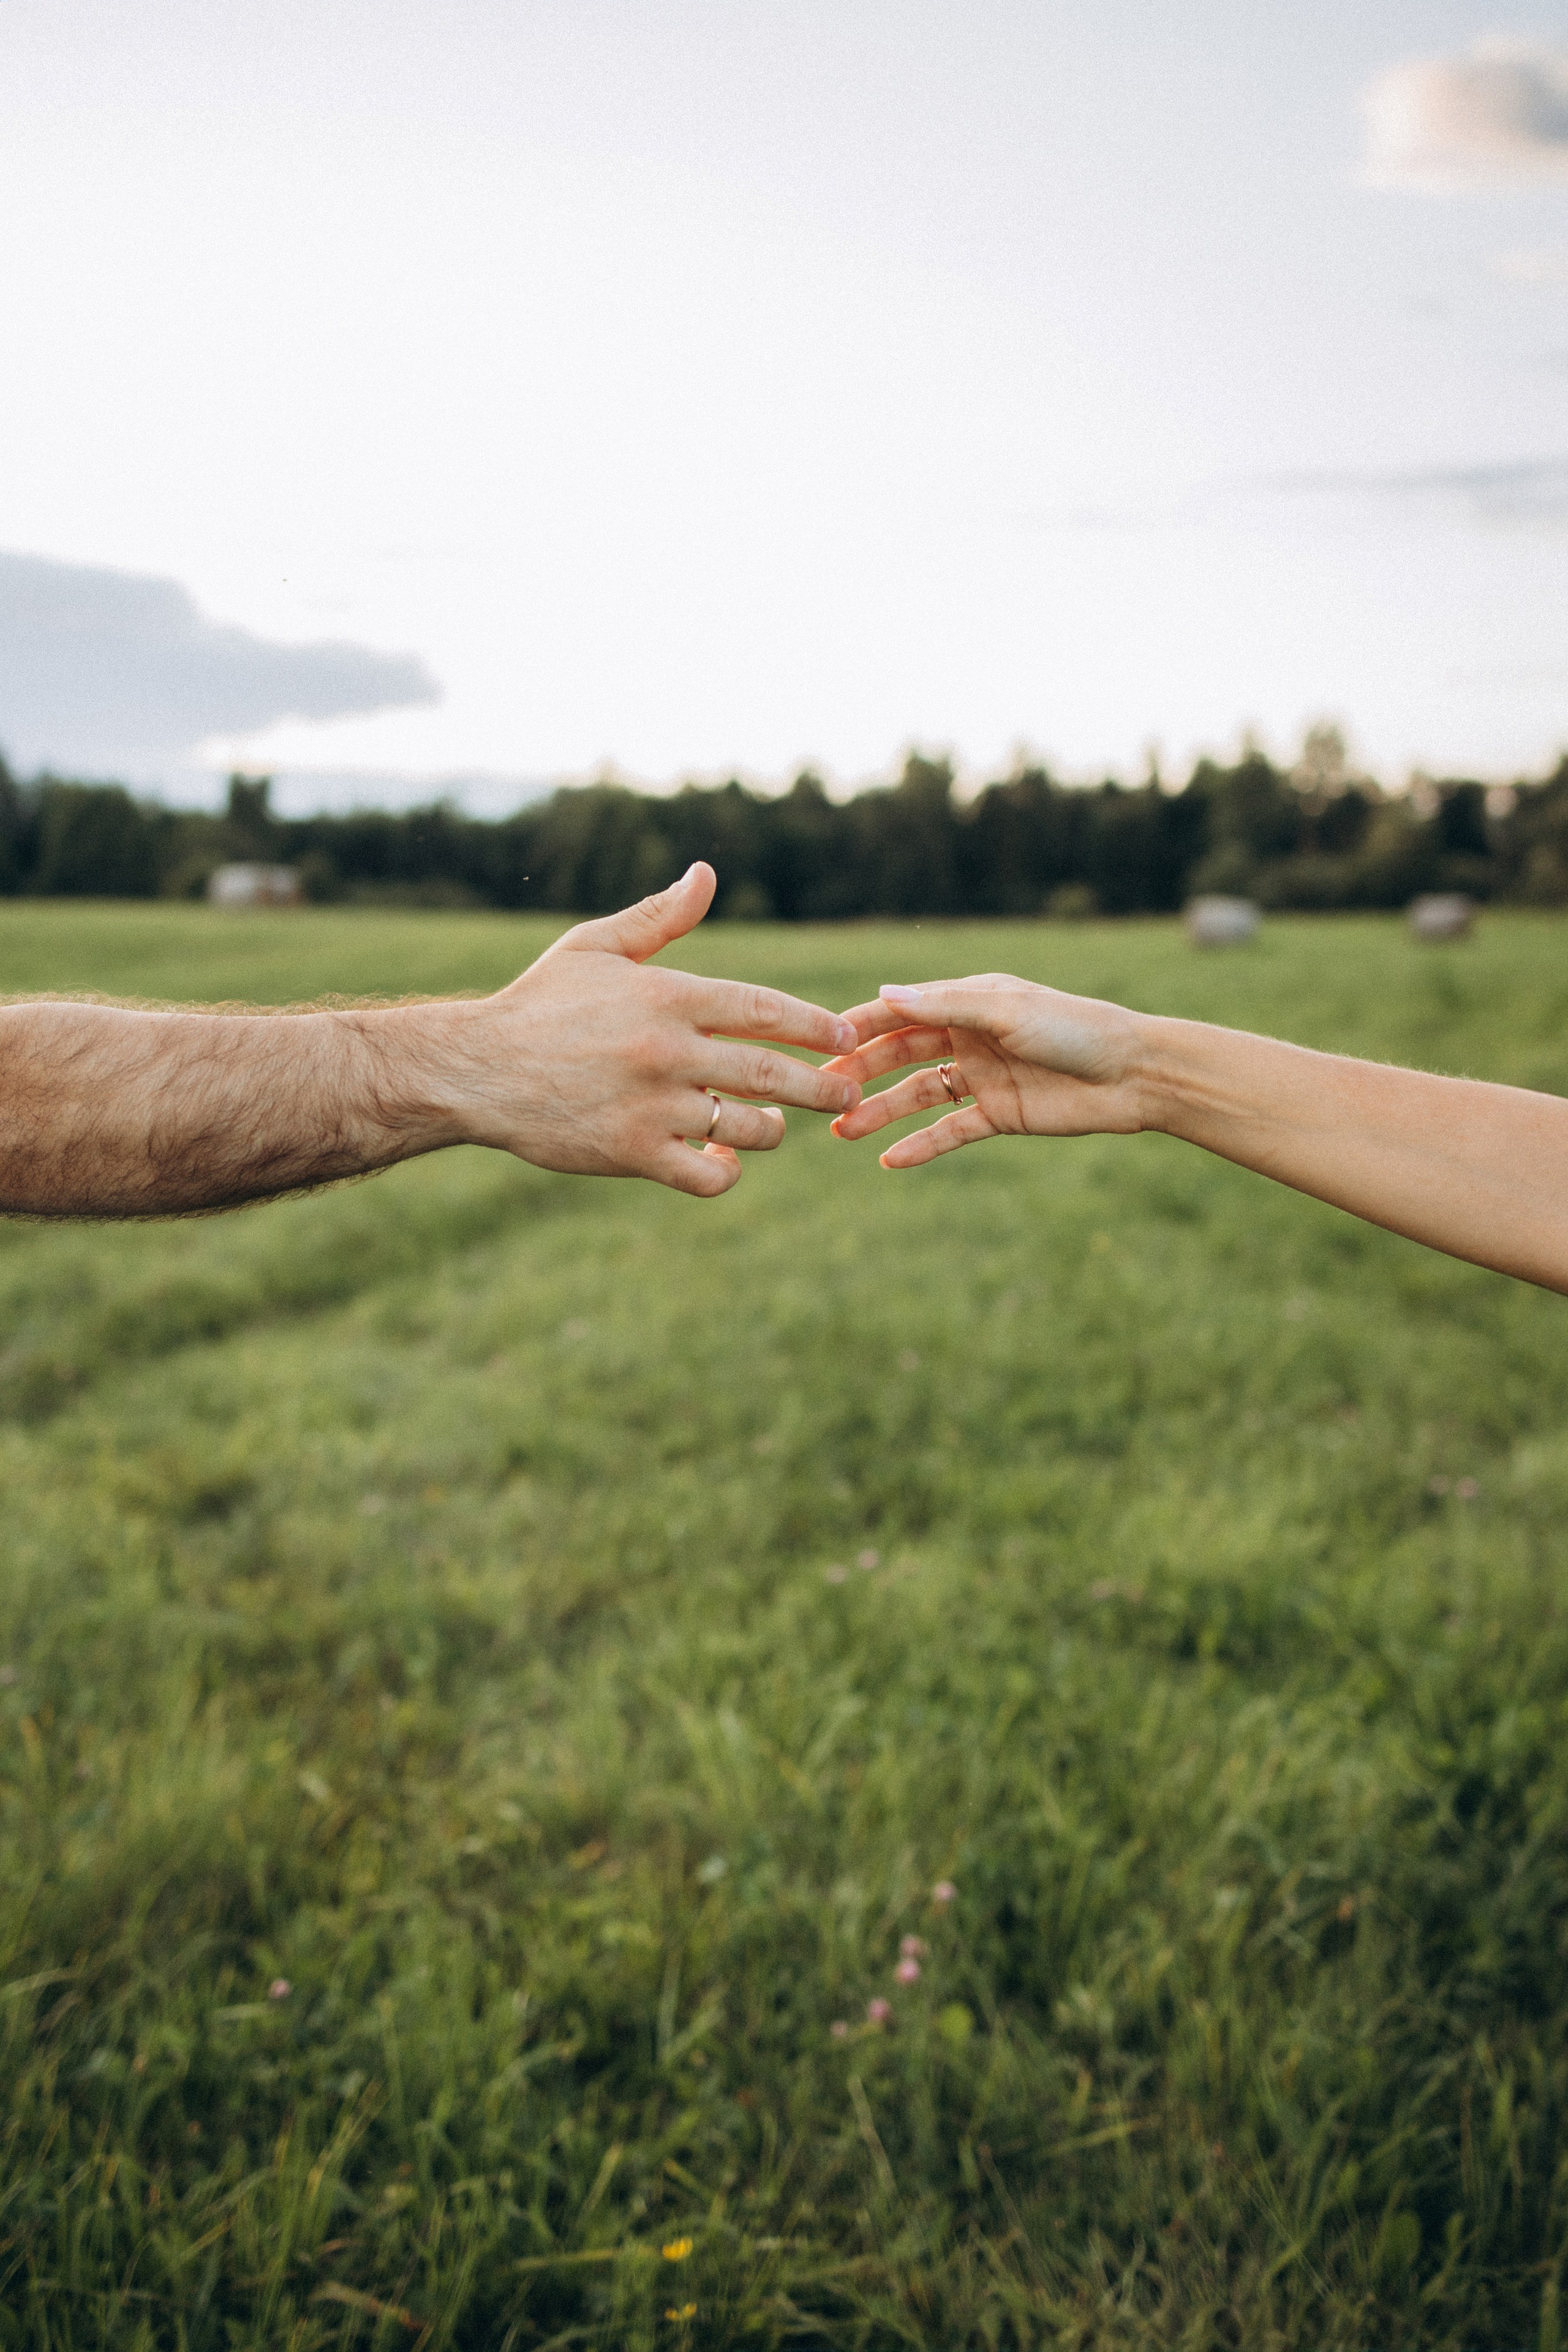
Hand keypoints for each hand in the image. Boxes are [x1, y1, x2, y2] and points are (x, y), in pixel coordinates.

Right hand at [445, 863, 861, 1194]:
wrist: (475, 1070)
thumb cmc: (540, 1004)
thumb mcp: (595, 947)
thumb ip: (659, 918)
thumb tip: (707, 874)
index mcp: (665, 996)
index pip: (763, 1009)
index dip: (814, 1025)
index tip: (844, 1037)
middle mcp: (665, 1051)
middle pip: (772, 1074)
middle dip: (821, 1086)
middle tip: (845, 1091)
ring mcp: (650, 1106)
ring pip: (748, 1129)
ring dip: (772, 1130)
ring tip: (771, 1123)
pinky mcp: (631, 1154)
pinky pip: (708, 1177)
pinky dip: (727, 1171)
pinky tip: (722, 1158)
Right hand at [825, 974, 1151, 1167]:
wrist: (1133, 1075)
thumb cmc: (1075, 1028)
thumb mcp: (1006, 1011)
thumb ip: (945, 1006)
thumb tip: (883, 995)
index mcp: (968, 1002)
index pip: (900, 1012)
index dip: (859, 1027)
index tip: (819, 1045)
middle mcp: (969, 1037)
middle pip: (900, 1055)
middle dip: (860, 1072)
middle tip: (822, 1093)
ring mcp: (982, 1077)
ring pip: (918, 1095)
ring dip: (881, 1112)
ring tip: (843, 1130)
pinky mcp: (999, 1114)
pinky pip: (950, 1130)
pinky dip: (921, 1145)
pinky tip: (890, 1160)